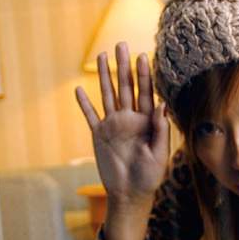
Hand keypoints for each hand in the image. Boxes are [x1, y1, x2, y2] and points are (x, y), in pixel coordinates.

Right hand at [75, 42, 169, 203]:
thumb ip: (160, 129)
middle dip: (123, 66)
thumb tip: (161, 105)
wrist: (130, 195)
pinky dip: (84, 104)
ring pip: (107, 94)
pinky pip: (90, 116)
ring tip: (101, 56)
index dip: (144, 74)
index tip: (143, 56)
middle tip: (121, 44)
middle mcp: (129, 119)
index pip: (145, 92)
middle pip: (126, 87)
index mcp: (146, 121)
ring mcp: (113, 125)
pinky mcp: (99, 135)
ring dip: (104, 76)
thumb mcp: (160, 154)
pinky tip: (78, 90)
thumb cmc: (150, 177)